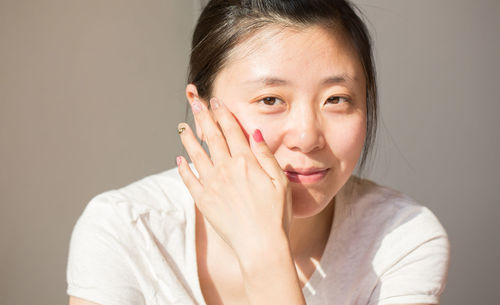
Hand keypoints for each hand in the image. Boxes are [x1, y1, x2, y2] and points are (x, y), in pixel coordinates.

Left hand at [176, 97, 291, 258]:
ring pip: (196, 155)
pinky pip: (189, 180)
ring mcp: (212, 185)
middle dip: (202, 116)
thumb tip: (254, 133)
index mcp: (245, 162)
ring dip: (188, 138)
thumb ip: (265, 156)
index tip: (215, 100)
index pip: (231, 130)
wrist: (260, 246)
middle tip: (194, 100)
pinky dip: (183, 168)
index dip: (222, 113)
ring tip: (181, 126)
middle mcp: (226, 169)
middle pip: (212, 137)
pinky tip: (178, 159)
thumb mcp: (279, 181)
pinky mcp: (203, 201)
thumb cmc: (276, 215)